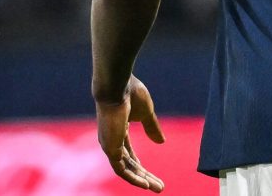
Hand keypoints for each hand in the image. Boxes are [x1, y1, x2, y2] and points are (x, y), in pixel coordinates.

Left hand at [96, 75, 165, 191]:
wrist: (118, 86)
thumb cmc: (131, 93)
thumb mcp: (147, 113)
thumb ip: (152, 128)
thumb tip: (161, 143)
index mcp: (119, 130)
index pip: (130, 155)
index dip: (141, 167)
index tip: (153, 177)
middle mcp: (112, 140)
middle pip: (130, 165)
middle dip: (145, 177)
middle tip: (160, 187)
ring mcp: (109, 145)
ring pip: (126, 170)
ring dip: (141, 180)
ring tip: (156, 188)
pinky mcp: (110, 148)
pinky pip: (121, 170)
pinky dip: (133, 178)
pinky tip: (145, 184)